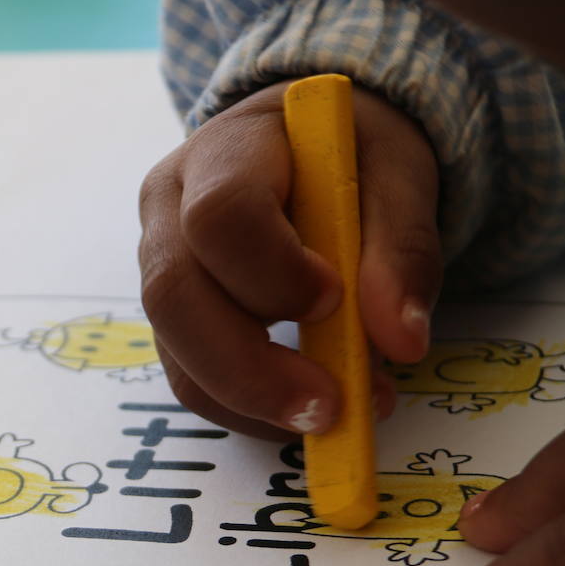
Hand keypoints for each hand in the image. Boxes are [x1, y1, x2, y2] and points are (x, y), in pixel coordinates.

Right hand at [138, 81, 441, 438]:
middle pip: (174, 295)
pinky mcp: (175, 323)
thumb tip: (402, 342)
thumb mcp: (398, 176)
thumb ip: (403, 250)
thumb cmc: (349, 157)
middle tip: (329, 407)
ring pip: (178, 352)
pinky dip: (251, 412)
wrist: (315, 152)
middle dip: (250, 367)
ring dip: (255, 400)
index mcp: (222, 154)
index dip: (272, 270)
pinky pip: (193, 382)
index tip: (333, 301)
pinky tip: (306, 409)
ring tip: (334, 413)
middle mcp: (169, 210)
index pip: (219, 214)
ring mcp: (162, 270)